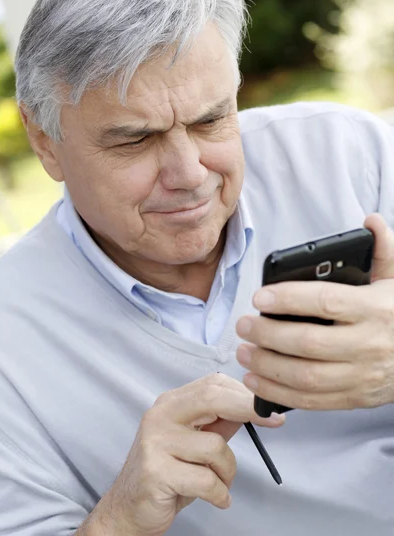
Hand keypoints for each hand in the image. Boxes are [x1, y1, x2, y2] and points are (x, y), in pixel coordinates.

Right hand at [88, 373, 283, 535]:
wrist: (129, 508)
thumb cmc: (168, 473)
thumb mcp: (196, 443)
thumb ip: (220, 423)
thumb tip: (254, 407)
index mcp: (171, 404)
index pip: (212, 384)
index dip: (245, 393)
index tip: (270, 406)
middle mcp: (160, 415)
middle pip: (212, 398)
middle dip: (248, 408)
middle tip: (275, 422)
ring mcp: (155, 442)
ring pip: (215, 447)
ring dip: (228, 472)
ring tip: (219, 484)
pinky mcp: (156, 471)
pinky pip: (206, 480)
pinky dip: (220, 493)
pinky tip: (217, 498)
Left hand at [236, 214, 393, 411]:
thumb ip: (383, 251)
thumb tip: (372, 222)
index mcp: (376, 309)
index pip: (326, 302)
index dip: (289, 299)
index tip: (260, 297)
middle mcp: (369, 344)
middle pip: (309, 343)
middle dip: (269, 335)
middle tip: (243, 325)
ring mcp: (362, 376)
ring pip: (307, 377)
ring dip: (268, 366)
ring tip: (244, 351)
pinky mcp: (355, 398)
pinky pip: (313, 402)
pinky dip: (279, 394)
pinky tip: (256, 380)